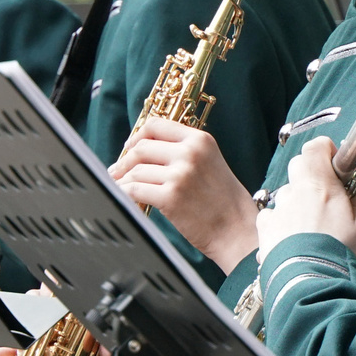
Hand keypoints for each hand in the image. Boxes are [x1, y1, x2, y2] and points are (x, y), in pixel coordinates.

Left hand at [112, 117, 260, 268]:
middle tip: (117, 171)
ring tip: (122, 188)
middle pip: (141, 147)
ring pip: (136, 170)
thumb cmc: (223, 202)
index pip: (156, 125)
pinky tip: (127, 198)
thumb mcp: (210, 162)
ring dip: (123, 180)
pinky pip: (135, 190)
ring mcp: (180, 175)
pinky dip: (125, 194)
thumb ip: (183, 152)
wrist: (237, 230)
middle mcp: (190, 153)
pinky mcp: (171, 197)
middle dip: (125, 161)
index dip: (137, 136)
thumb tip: (143, 151)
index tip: (130, 147)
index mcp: (200, 140)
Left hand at [254, 138, 355, 260]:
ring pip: (286, 193)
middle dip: (311, 175)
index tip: (336, 164)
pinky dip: (280, 221)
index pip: (316, 147)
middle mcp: (296, 192)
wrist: (309, 280)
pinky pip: (272, 215)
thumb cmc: (337, 253)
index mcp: (321, 185)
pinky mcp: (266, 227)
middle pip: (298, 166)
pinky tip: (292, 237)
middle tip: (326, 194)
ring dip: (297, 201)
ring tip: (311, 225)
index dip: (325, 150)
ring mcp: (279, 208)